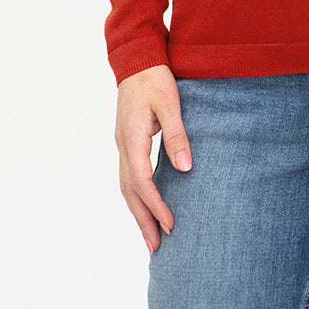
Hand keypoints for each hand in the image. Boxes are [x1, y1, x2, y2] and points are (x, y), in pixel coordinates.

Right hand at [115, 63, 191, 253]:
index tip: (171, 226)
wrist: (136, 59)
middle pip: (130, 192)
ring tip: (150, 237)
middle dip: (142, 221)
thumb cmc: (155, 79)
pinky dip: (136, 196)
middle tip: (156, 248)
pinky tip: (146, 205)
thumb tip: (185, 168)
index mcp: (132, 139)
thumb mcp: (170, 103)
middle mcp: (123, 146)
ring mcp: (122, 144)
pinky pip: (129, 177)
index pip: (143, 182)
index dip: (156, 206)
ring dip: (138, 212)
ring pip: (127, 186)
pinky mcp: (127, 142)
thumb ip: (177, 135)